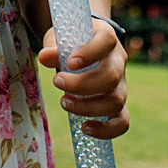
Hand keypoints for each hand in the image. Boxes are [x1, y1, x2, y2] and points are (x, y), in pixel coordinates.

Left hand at [40, 21, 129, 139]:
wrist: (84, 49)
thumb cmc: (71, 43)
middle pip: (111, 76)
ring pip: (116, 101)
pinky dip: (106, 130)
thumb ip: (54, 47)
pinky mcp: (118, 104)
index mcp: (107, 38)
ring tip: (64, 102)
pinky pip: (122, 121)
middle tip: (57, 81)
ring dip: (88, 107)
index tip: (69, 62)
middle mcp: (119, 61)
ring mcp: (121, 84)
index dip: (90, 53)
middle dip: (82, 85)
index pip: (107, 41)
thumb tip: (44, 57)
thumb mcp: (61, 38)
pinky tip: (84, 128)